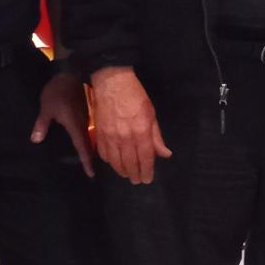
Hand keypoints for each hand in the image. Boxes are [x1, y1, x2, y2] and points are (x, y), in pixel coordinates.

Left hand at [32, 72, 95, 176]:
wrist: (71, 72)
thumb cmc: (58, 91)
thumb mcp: (46, 108)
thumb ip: (42, 124)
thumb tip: (36, 140)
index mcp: (75, 125)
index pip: (82, 147)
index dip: (86, 161)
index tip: (91, 174)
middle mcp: (83, 123)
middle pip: (88, 144)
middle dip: (89, 157)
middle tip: (90, 170)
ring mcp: (85, 117)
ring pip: (88, 136)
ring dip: (88, 147)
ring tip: (87, 158)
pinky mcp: (84, 111)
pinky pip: (86, 129)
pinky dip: (85, 138)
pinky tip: (82, 140)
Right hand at [89, 66, 171, 184]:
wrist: (112, 84)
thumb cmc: (136, 96)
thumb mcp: (151, 114)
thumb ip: (156, 137)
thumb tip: (164, 154)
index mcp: (141, 132)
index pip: (146, 158)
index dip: (147, 171)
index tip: (147, 179)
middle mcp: (126, 138)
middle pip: (130, 163)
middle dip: (135, 174)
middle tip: (137, 181)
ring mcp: (110, 137)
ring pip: (116, 162)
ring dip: (122, 171)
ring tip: (127, 174)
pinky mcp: (99, 134)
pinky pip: (104, 154)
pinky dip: (109, 161)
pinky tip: (114, 162)